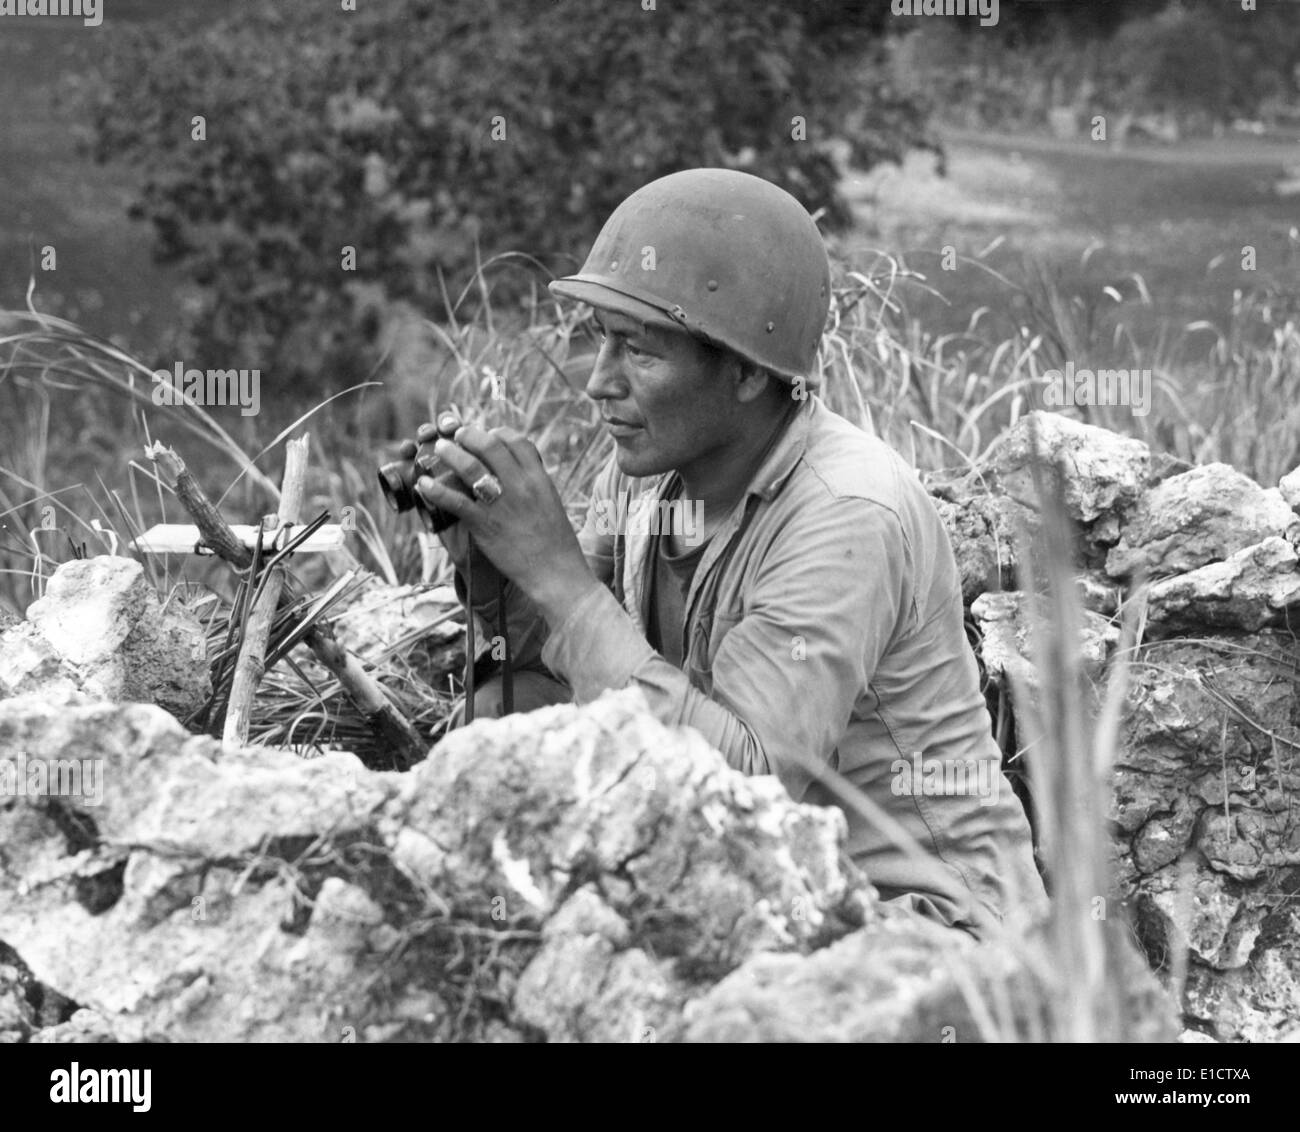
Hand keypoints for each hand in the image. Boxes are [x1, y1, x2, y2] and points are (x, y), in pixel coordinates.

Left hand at [414, 424, 600, 624]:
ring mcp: (502, 504)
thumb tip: (520, 475)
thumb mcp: (551, 504)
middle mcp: (521, 486)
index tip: (488, 436)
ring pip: (471, 467)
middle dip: (470, 435)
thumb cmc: (557, 544)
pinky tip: (424, 485)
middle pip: (491, 446)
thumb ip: (535, 486)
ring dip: (451, 454)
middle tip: (458, 435)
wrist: (556, 573)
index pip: (517, 442)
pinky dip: (436, 491)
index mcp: (539, 479)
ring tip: (441, 448)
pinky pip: (456, 501)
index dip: (499, 434)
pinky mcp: (485, 525)